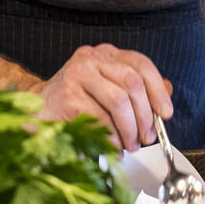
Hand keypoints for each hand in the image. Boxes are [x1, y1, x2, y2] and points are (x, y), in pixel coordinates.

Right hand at [35, 44, 173, 151]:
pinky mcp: (68, 95)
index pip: (141, 64)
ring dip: (129, 129)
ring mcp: (78, 74)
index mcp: (106, 55)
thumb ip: (136, 93)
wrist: (38, 109)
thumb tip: (164, 103)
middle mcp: (92, 59)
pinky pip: (100, 119)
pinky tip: (113, 148)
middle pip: (132, 83)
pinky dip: (112, 138)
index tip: (166, 114)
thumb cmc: (76, 101)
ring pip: (119, 101)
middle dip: (145, 116)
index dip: (158, 91)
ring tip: (130, 145)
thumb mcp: (107, 90)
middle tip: (146, 137)